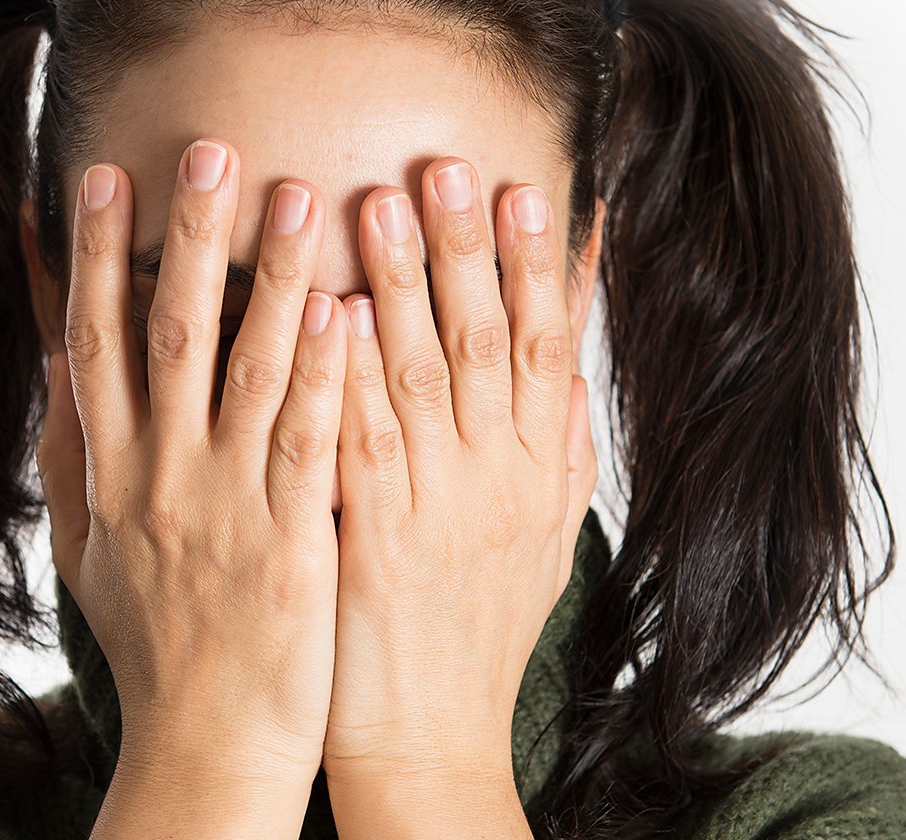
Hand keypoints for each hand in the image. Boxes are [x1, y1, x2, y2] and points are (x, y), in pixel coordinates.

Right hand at [36, 138, 348, 803]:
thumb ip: (71, 451)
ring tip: (297, 193)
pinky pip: (305, 443)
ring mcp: (222, 509)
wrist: (205, 745)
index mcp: (106, 475)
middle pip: (165, 336)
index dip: (95, 257)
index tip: (99, 176)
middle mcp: (155, 479)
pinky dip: (320, 373)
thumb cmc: (153, 642)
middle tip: (207, 148)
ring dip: (269, 278)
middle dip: (183, 237)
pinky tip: (342, 309)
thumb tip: (55, 363)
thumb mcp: (85, 546)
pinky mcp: (290, 542)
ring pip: (244, 373)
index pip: (92, 345)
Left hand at [323, 157, 600, 792]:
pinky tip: (330, 311)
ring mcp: (435, 507)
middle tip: (450, 164)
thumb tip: (575, 373)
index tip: (531, 188)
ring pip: (421, 375)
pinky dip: (348, 372)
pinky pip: (360, 439)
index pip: (548, 349)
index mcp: (539, 476)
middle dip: (469, 249)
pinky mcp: (370, 537)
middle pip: (488, 343)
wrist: (431, 740)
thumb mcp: (544, 544)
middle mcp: (497, 482)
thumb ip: (562, 454)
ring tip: (378, 199)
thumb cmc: (477, 635)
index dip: (541, 266)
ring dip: (402, 284)